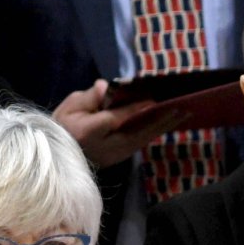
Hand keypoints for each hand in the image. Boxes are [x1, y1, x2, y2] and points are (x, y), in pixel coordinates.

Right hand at [53, 79, 182, 169]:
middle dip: (161, 119)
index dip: (134, 109)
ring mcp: (116, 155)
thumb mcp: (70, 106)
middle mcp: (106, 146)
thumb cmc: (63, 125)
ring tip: (184, 114)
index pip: (116, 119)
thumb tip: (106, 86)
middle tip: (182, 107)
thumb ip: (90, 96)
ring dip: (164, 126)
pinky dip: (157, 131)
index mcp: (88, 132)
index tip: (152, 100)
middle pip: (138, 132)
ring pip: (144, 139)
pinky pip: (143, 142)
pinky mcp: (122, 157)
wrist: (59, 155)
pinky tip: (170, 122)